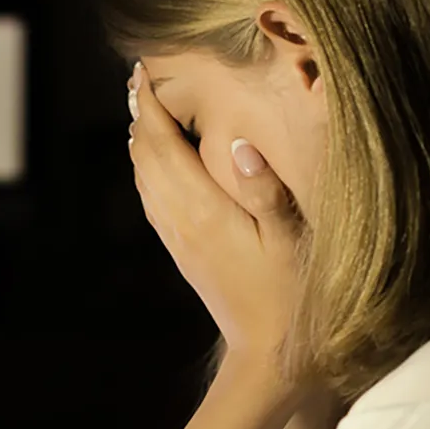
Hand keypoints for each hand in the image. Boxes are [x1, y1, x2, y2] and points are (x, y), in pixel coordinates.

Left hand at [127, 62, 305, 367]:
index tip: (142, 72)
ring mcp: (180, 241)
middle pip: (146, 159)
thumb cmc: (293, 297)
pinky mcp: (185, 255)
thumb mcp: (292, 242)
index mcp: (205, 212)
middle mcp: (182, 223)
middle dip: (139, 116)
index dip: (150, 107)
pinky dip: (148, 172)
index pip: (164, 147)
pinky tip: (154, 167)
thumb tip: (239, 145)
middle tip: (137, 80)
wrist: (268, 356)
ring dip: (140, 143)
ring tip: (140, 113)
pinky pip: (154, 203)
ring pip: (145, 180)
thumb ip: (267, 192)